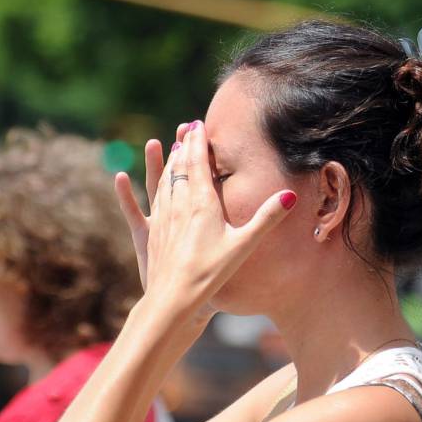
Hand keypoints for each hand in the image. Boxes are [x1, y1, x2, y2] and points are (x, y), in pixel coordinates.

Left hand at [115, 119, 295, 319]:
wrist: (174, 298)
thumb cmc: (212, 273)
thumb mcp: (244, 245)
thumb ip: (266, 218)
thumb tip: (289, 196)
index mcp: (201, 203)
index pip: (199, 163)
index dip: (199, 142)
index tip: (198, 123)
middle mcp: (179, 205)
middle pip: (180, 167)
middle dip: (184, 146)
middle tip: (187, 129)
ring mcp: (163, 218)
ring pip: (164, 181)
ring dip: (168, 162)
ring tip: (171, 147)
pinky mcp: (152, 233)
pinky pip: (146, 202)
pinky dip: (143, 187)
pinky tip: (132, 179)